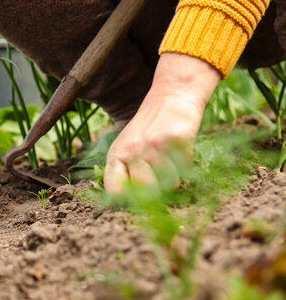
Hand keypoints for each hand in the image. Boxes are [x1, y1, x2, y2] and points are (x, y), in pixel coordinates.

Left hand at [103, 53, 220, 191]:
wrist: (171, 95)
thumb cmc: (147, 128)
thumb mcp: (126, 146)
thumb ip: (124, 171)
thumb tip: (126, 204)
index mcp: (117, 154)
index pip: (114, 190)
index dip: (126, 201)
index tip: (136, 200)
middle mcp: (133, 150)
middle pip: (145, 191)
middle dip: (156, 191)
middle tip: (160, 180)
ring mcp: (155, 145)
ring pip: (169, 183)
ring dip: (173, 178)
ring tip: (169, 161)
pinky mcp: (177, 140)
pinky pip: (185, 169)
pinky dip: (185, 166)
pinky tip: (179, 152)